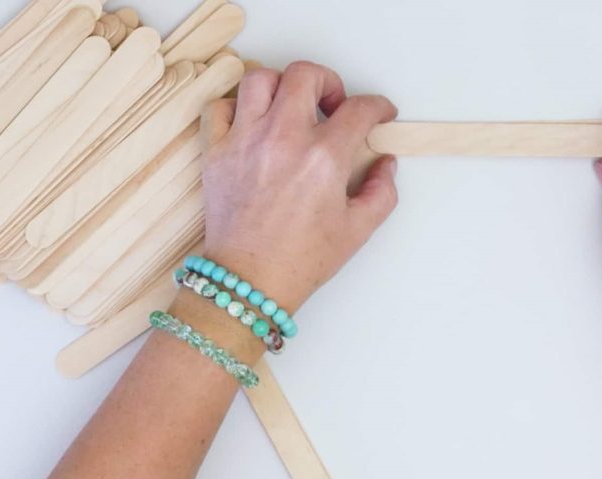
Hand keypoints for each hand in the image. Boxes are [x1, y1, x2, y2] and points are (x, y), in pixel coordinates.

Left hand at [200, 61, 398, 312]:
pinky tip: (255, 124)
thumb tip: (384, 165)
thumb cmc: (300, 260)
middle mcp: (283, 140)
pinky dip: (239, 106)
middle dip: (328, 81)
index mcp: (323, 159)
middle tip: (333, 104)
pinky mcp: (217, 152)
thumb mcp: (358, 230)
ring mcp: (245, 141)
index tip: (379, 115)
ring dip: (282, 85)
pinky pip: (222, 107)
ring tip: (292, 108)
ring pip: (260, 79)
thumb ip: (382, 192)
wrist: (249, 281)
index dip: (377, 106)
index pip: (358, 109)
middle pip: (305, 75)